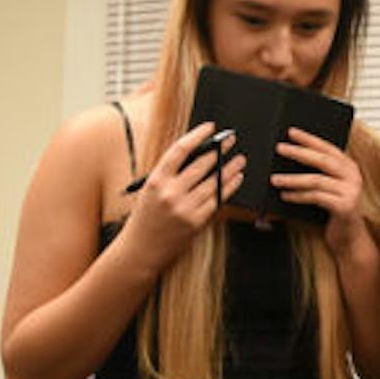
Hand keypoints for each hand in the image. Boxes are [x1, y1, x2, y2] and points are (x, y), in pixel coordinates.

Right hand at [122, 123, 243, 272]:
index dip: (197, 135)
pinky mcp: (196, 222)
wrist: (140, 250)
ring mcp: (184, 208)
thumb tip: (198, 156)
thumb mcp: (150, 191)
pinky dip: (229, 187)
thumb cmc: (145, 219)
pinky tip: (236, 179)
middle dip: (219, 149)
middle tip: (231, 140)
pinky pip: (217, 200)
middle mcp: (170, 193)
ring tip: (239, 160)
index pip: (180, 150)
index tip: (210, 128)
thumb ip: (170, 175)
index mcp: (156, 180)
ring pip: (213, 182)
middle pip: (201, 164)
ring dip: (229, 168)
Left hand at [270, 127, 366, 251]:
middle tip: (280, 148)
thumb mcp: (329, 188)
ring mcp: (351, 191)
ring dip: (292, 179)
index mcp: (349, 167)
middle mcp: (353, 176)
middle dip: (299, 153)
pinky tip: (286, 195)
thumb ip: (320, 174)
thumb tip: (292, 157)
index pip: (327, 148)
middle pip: (322, 160)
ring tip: (275, 179)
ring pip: (316, 180)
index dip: (309, 139)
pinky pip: (316, 197)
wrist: (350, 237)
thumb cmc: (336, 211)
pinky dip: (298, 196)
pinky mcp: (345, 207)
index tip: (291, 132)